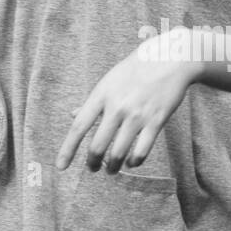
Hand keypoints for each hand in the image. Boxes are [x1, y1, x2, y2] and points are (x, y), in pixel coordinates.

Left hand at [57, 43, 196, 172]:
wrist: (169, 60)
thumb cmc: (137, 70)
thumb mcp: (109, 81)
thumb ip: (92, 101)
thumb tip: (74, 116)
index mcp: (101, 96)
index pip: (79, 128)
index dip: (68, 150)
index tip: (61, 166)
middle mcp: (116, 107)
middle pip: (97, 145)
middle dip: (93, 163)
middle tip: (93, 168)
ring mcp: (137, 115)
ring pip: (119, 152)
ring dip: (114, 166)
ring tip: (112, 170)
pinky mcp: (156, 121)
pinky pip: (142, 150)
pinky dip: (135, 161)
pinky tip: (132, 162)